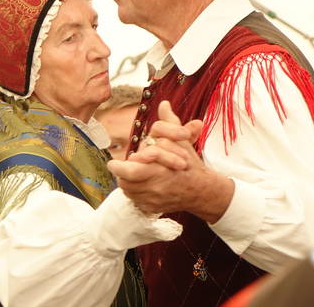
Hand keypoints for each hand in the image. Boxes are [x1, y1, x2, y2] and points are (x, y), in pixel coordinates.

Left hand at [107, 101, 232, 220]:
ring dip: (127, 182)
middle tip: (116, 167)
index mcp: (158, 170)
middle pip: (125, 182)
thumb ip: (169, 123)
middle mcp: (154, 187)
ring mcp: (153, 200)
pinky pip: (135, 201)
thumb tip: (164, 104)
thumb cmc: (189, 163)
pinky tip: (140, 185)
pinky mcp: (152, 209)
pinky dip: (135, 194)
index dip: (118, 167)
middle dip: (120, 174)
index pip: (128, 171)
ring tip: (129, 174)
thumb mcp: (181, 141)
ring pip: (128, 191)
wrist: (201, 191)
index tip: (112, 162)